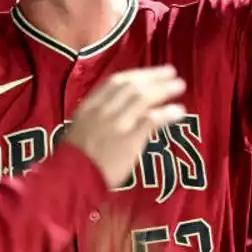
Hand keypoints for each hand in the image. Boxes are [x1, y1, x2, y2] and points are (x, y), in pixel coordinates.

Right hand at [63, 66, 186, 186]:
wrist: (72, 178)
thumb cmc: (73, 159)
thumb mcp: (79, 128)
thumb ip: (95, 116)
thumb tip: (115, 109)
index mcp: (89, 106)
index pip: (115, 82)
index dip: (136, 74)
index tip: (151, 73)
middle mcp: (103, 110)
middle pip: (132, 85)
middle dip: (154, 76)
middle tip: (171, 72)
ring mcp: (117, 124)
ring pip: (143, 98)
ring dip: (164, 89)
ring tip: (180, 86)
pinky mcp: (129, 140)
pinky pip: (151, 120)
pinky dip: (167, 113)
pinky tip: (178, 111)